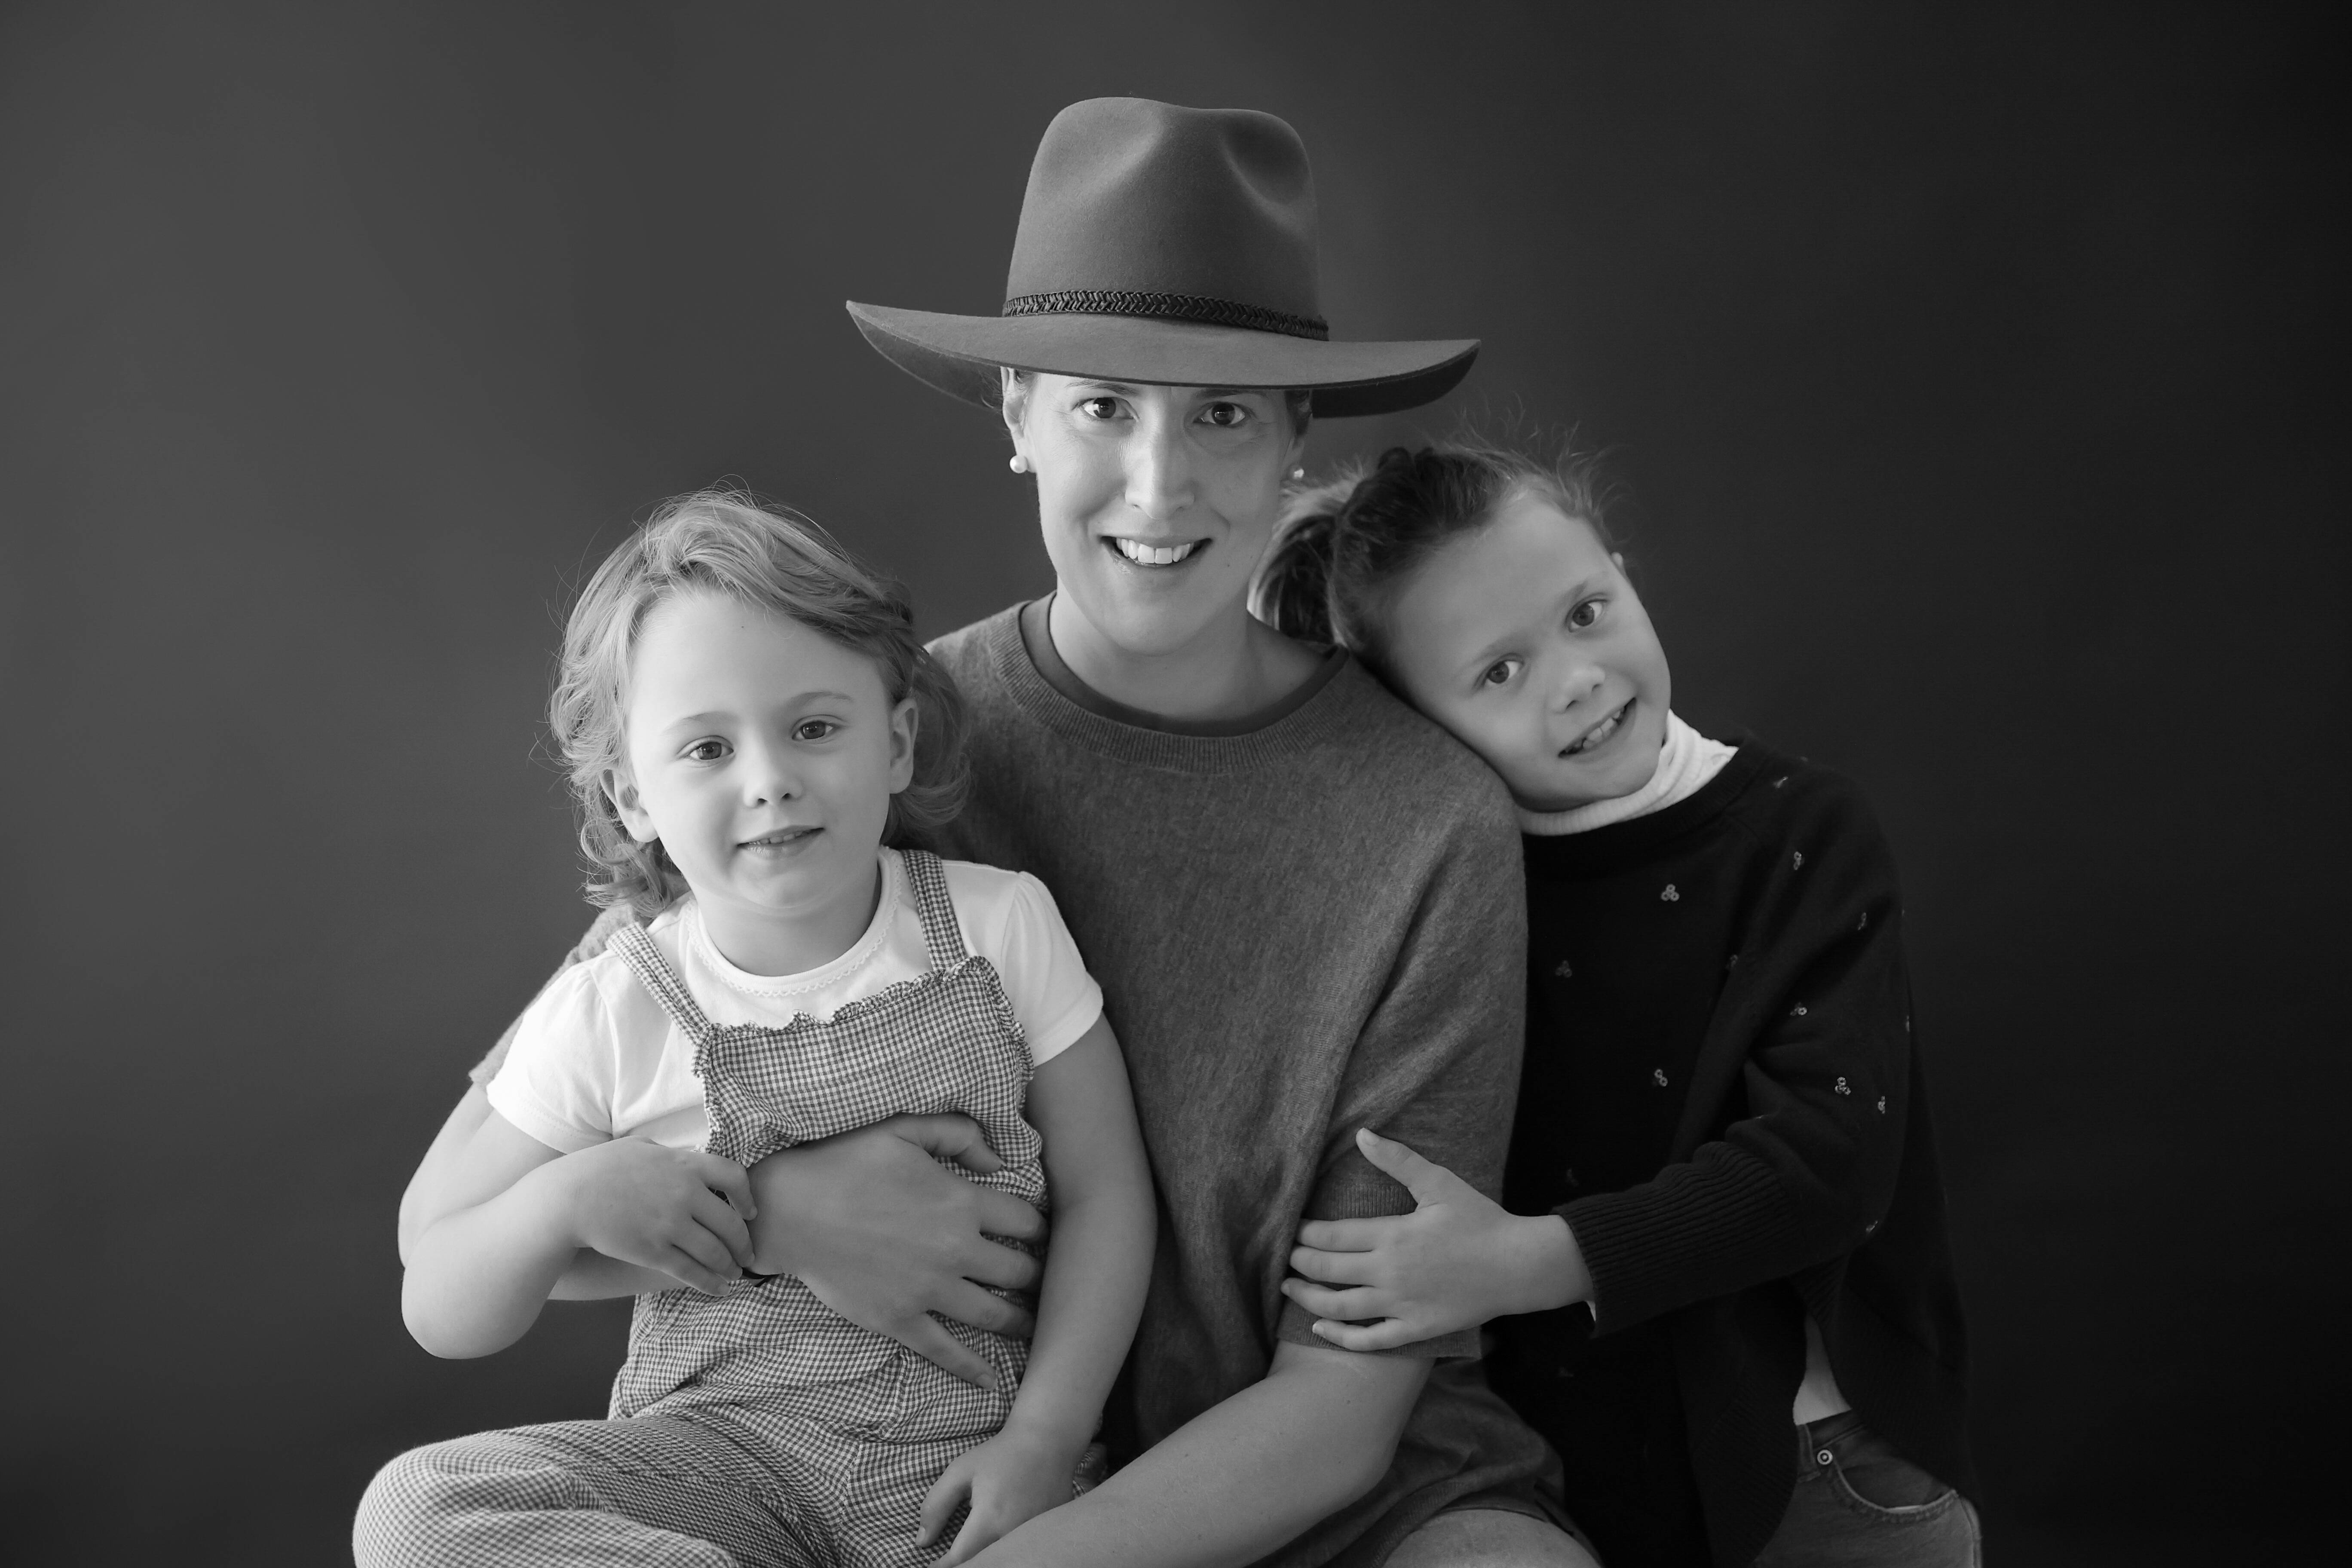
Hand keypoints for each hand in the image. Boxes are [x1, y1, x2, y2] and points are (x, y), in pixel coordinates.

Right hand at [547, 1138, 755, 1295]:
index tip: (750, 1212)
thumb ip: (672, 1155)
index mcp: (684, 1165)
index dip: (748, 1197)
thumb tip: (692, 1160)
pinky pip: (690, 1271)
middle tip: (749, 1254)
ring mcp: (669, 1225)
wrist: (567, 1199)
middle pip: (730, 1222)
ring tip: (736, 1274)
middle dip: (744, 1243)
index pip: (734, 1177)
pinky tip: (719, 1288)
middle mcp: (684, 1194)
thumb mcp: (640, 1148)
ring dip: (730, 1266)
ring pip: (714, 1251)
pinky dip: (710, 1282)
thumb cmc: (600, 1168)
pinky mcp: (653, 1252)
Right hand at [746, 1115, 1046, 1388]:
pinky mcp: (899, 1320)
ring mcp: (928, 1290)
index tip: (1048, 1238)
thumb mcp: (904, 1128)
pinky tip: (992, 1382)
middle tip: (1050, 1284)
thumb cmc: (846, 1162)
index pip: (1025, 1222)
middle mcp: (954, 1250)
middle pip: (1018, 1271)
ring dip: (1022, 1322)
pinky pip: (944, 1350)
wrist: (791, 1210)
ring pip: (993, 1314)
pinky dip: (971, 1369)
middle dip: (1039, 1277)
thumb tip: (1000, 1160)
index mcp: (961, 1203)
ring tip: (1038, 1327)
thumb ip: (958, 1135)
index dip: (1042, 1230)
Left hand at [917, 1420, 1087, 1565]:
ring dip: (988, 1558)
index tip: (931, 1567)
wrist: (1047, 1441)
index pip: (961, 1560)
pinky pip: (1025, 1551)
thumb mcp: (959, 1472)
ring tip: (972, 1551)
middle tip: (950, 1561)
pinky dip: (1011, 1553)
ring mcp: (1035, 1535)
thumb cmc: (999, 1454)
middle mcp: (1014, 1534)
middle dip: (966, 1564)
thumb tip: (922, 1542)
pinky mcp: (1048, 1533)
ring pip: (1005, 1560)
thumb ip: (936, 1507)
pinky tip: (1001, 1544)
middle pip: (985, 1563)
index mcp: (990, 1519)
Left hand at [1281, 1128, 1590, 1348]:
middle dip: (1299, 1263)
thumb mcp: (1439, 1183)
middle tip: (1284, 1257)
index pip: (1332, 1235)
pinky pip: (1370, 1340)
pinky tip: (1320, 1328)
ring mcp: (1401, 1305)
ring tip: (1288, 1289)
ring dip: (1308, 1298)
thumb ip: (1398, 1161)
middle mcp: (1390, 1273)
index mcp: (1393, 1235)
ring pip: (1340, 1307)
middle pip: (1328, 1270)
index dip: (1305, 1234)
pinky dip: (1341, 1337)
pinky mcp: (1416, 1329)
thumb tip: (1362, 1134)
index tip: (1292, 1229)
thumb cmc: (1480, 1220)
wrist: (1518, 1265)